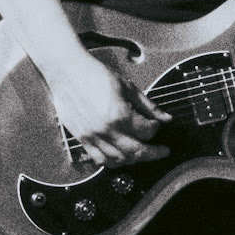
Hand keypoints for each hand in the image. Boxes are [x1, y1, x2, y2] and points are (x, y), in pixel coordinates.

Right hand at [46, 47, 170, 165]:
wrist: (67, 72)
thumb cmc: (95, 75)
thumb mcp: (128, 86)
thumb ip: (149, 106)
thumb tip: (167, 118)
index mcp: (119, 115)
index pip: (146, 132)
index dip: (156, 128)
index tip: (156, 123)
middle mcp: (105, 130)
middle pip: (136, 152)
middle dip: (153, 153)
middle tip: (162, 151)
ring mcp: (92, 136)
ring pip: (118, 160)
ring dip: (134, 159)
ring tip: (143, 153)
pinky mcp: (82, 138)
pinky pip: (99, 159)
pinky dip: (113, 162)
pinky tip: (122, 156)